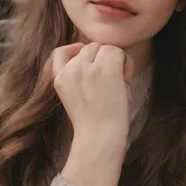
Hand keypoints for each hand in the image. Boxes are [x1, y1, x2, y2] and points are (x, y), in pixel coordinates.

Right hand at [52, 42, 133, 185]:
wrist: (100, 138)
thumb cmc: (94, 122)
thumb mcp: (74, 96)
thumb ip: (77, 75)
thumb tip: (91, 51)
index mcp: (59, 78)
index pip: (60, 52)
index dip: (75, 52)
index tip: (89, 62)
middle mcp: (70, 70)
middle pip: (90, 47)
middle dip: (101, 59)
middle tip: (110, 83)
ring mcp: (87, 68)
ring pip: (105, 47)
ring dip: (115, 60)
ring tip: (118, 82)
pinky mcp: (105, 68)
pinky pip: (118, 52)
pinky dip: (126, 64)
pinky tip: (125, 81)